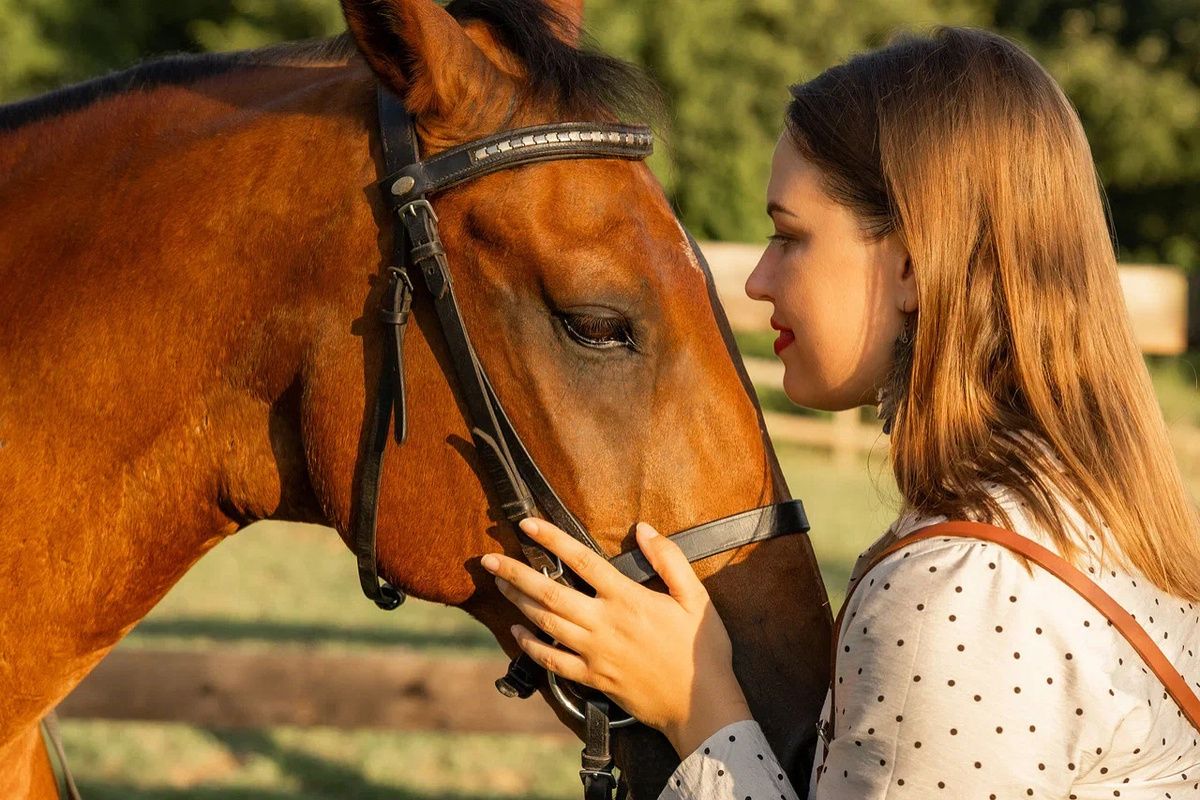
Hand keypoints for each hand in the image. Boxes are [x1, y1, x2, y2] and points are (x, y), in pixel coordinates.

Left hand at [480, 518, 753, 756]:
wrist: (702, 706)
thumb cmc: (701, 650)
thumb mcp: (696, 597)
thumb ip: (669, 559)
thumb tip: (643, 529)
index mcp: (628, 599)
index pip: (582, 561)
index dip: (553, 539)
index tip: (527, 524)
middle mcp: (604, 623)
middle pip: (549, 593)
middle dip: (516, 573)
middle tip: (489, 558)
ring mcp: (594, 653)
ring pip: (545, 623)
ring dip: (518, 601)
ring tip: (498, 583)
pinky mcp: (592, 677)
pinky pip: (552, 660)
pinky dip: (530, 646)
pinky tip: (517, 631)